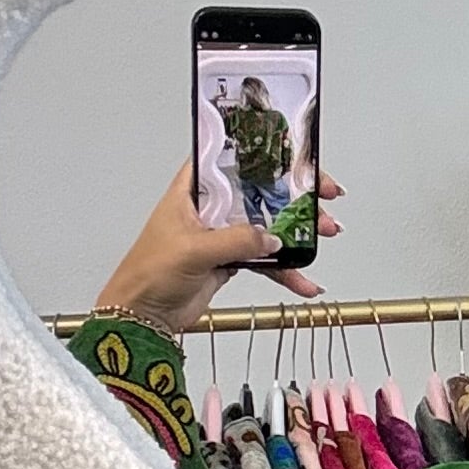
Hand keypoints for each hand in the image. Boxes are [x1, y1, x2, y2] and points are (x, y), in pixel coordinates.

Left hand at [93, 163, 344, 333]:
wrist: (144, 314)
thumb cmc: (151, 271)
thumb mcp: (194, 249)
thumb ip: (236, 240)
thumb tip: (272, 239)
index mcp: (195, 188)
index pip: (234, 159)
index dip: (266, 154)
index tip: (297, 158)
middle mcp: (211, 206)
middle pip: (260, 191)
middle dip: (294, 195)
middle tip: (324, 198)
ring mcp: (223, 234)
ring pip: (268, 226)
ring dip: (297, 234)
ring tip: (324, 235)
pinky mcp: (230, 261)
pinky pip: (266, 262)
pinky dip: (286, 272)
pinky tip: (304, 281)